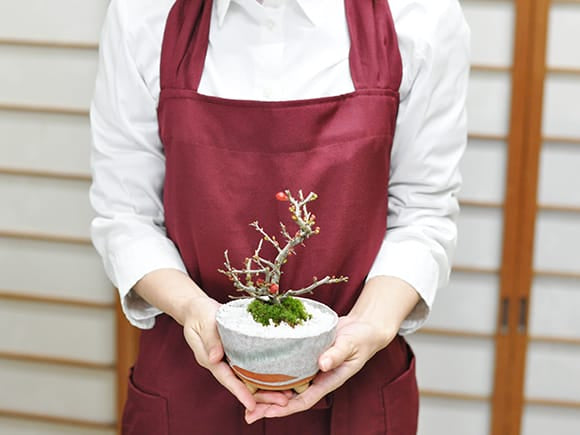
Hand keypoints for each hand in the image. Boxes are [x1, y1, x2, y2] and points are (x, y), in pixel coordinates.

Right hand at [132, 269, 291, 412]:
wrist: (198, 308)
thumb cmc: (199, 313)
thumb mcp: (203, 322)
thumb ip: (210, 339)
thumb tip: (215, 358)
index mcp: (209, 359)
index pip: (226, 378)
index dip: (239, 391)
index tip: (253, 405)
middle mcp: (220, 363)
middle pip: (240, 383)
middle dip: (260, 395)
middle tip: (282, 401)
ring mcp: (229, 358)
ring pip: (247, 378)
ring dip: (265, 387)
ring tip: (286, 394)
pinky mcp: (237, 352)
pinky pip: (250, 367)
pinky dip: (263, 374)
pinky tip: (279, 377)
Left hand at [244, 314, 395, 422]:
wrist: (363, 327)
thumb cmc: (361, 339)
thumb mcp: (351, 345)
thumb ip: (337, 354)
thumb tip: (321, 365)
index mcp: (327, 381)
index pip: (303, 401)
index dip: (284, 409)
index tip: (266, 414)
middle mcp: (315, 378)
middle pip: (289, 396)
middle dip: (268, 406)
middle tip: (247, 412)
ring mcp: (309, 367)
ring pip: (285, 383)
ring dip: (267, 389)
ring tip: (245, 393)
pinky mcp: (304, 355)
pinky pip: (287, 366)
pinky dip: (273, 370)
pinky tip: (257, 368)